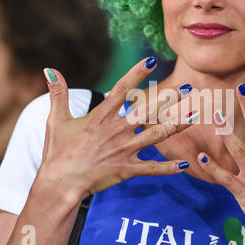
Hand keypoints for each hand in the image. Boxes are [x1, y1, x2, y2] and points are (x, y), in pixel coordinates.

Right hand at [37, 57, 194, 201]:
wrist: (59, 183)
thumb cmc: (57, 151)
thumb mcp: (55, 120)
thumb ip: (57, 94)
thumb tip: (49, 69)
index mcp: (101, 117)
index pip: (121, 90)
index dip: (136, 74)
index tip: (152, 61)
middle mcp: (116, 130)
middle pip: (147, 111)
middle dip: (169, 99)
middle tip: (188, 87)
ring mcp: (123, 150)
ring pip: (156, 136)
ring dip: (176, 126)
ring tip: (195, 117)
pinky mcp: (126, 169)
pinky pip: (151, 169)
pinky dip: (168, 168)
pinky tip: (185, 165)